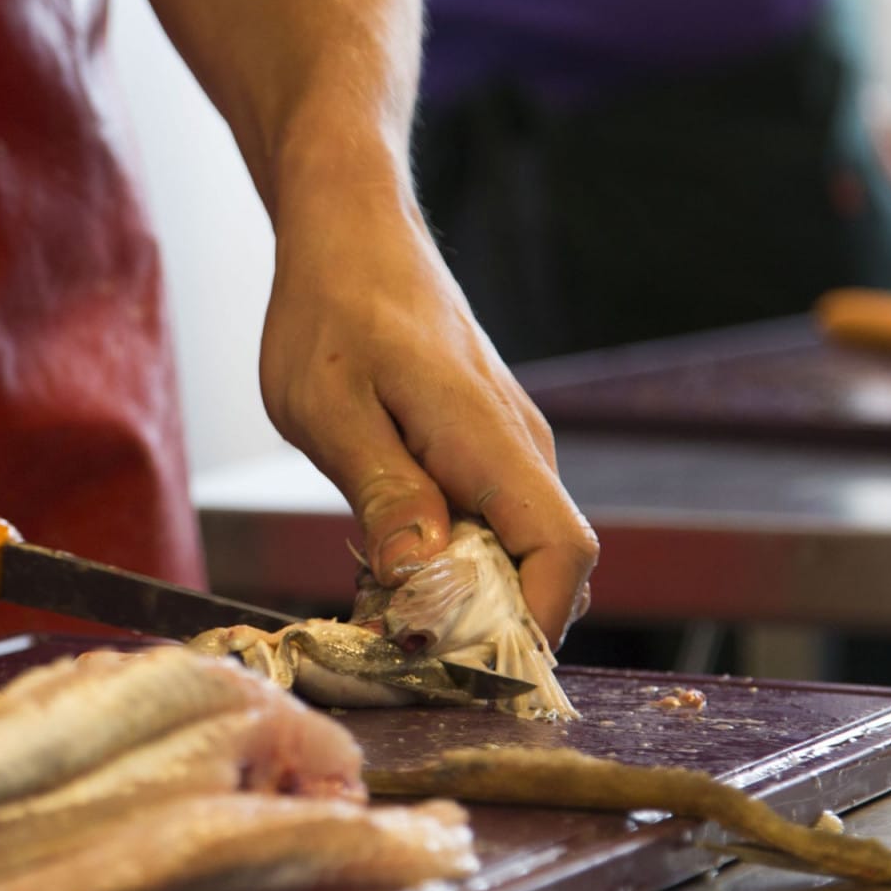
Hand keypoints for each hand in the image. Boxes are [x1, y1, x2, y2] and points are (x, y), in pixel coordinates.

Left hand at [259, 179, 596, 647]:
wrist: (351, 228)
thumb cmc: (329, 307)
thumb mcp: (327, 407)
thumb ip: (382, 491)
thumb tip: (425, 577)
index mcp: (488, 438)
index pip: (563, 551)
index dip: (532, 624)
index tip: (462, 662)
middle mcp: (519, 446)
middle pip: (548, 568)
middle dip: (490, 627)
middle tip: (403, 650)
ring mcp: (508, 445)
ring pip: (517, 550)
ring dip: (467, 596)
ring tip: (386, 610)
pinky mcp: (486, 446)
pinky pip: (493, 522)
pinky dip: (455, 561)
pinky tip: (390, 563)